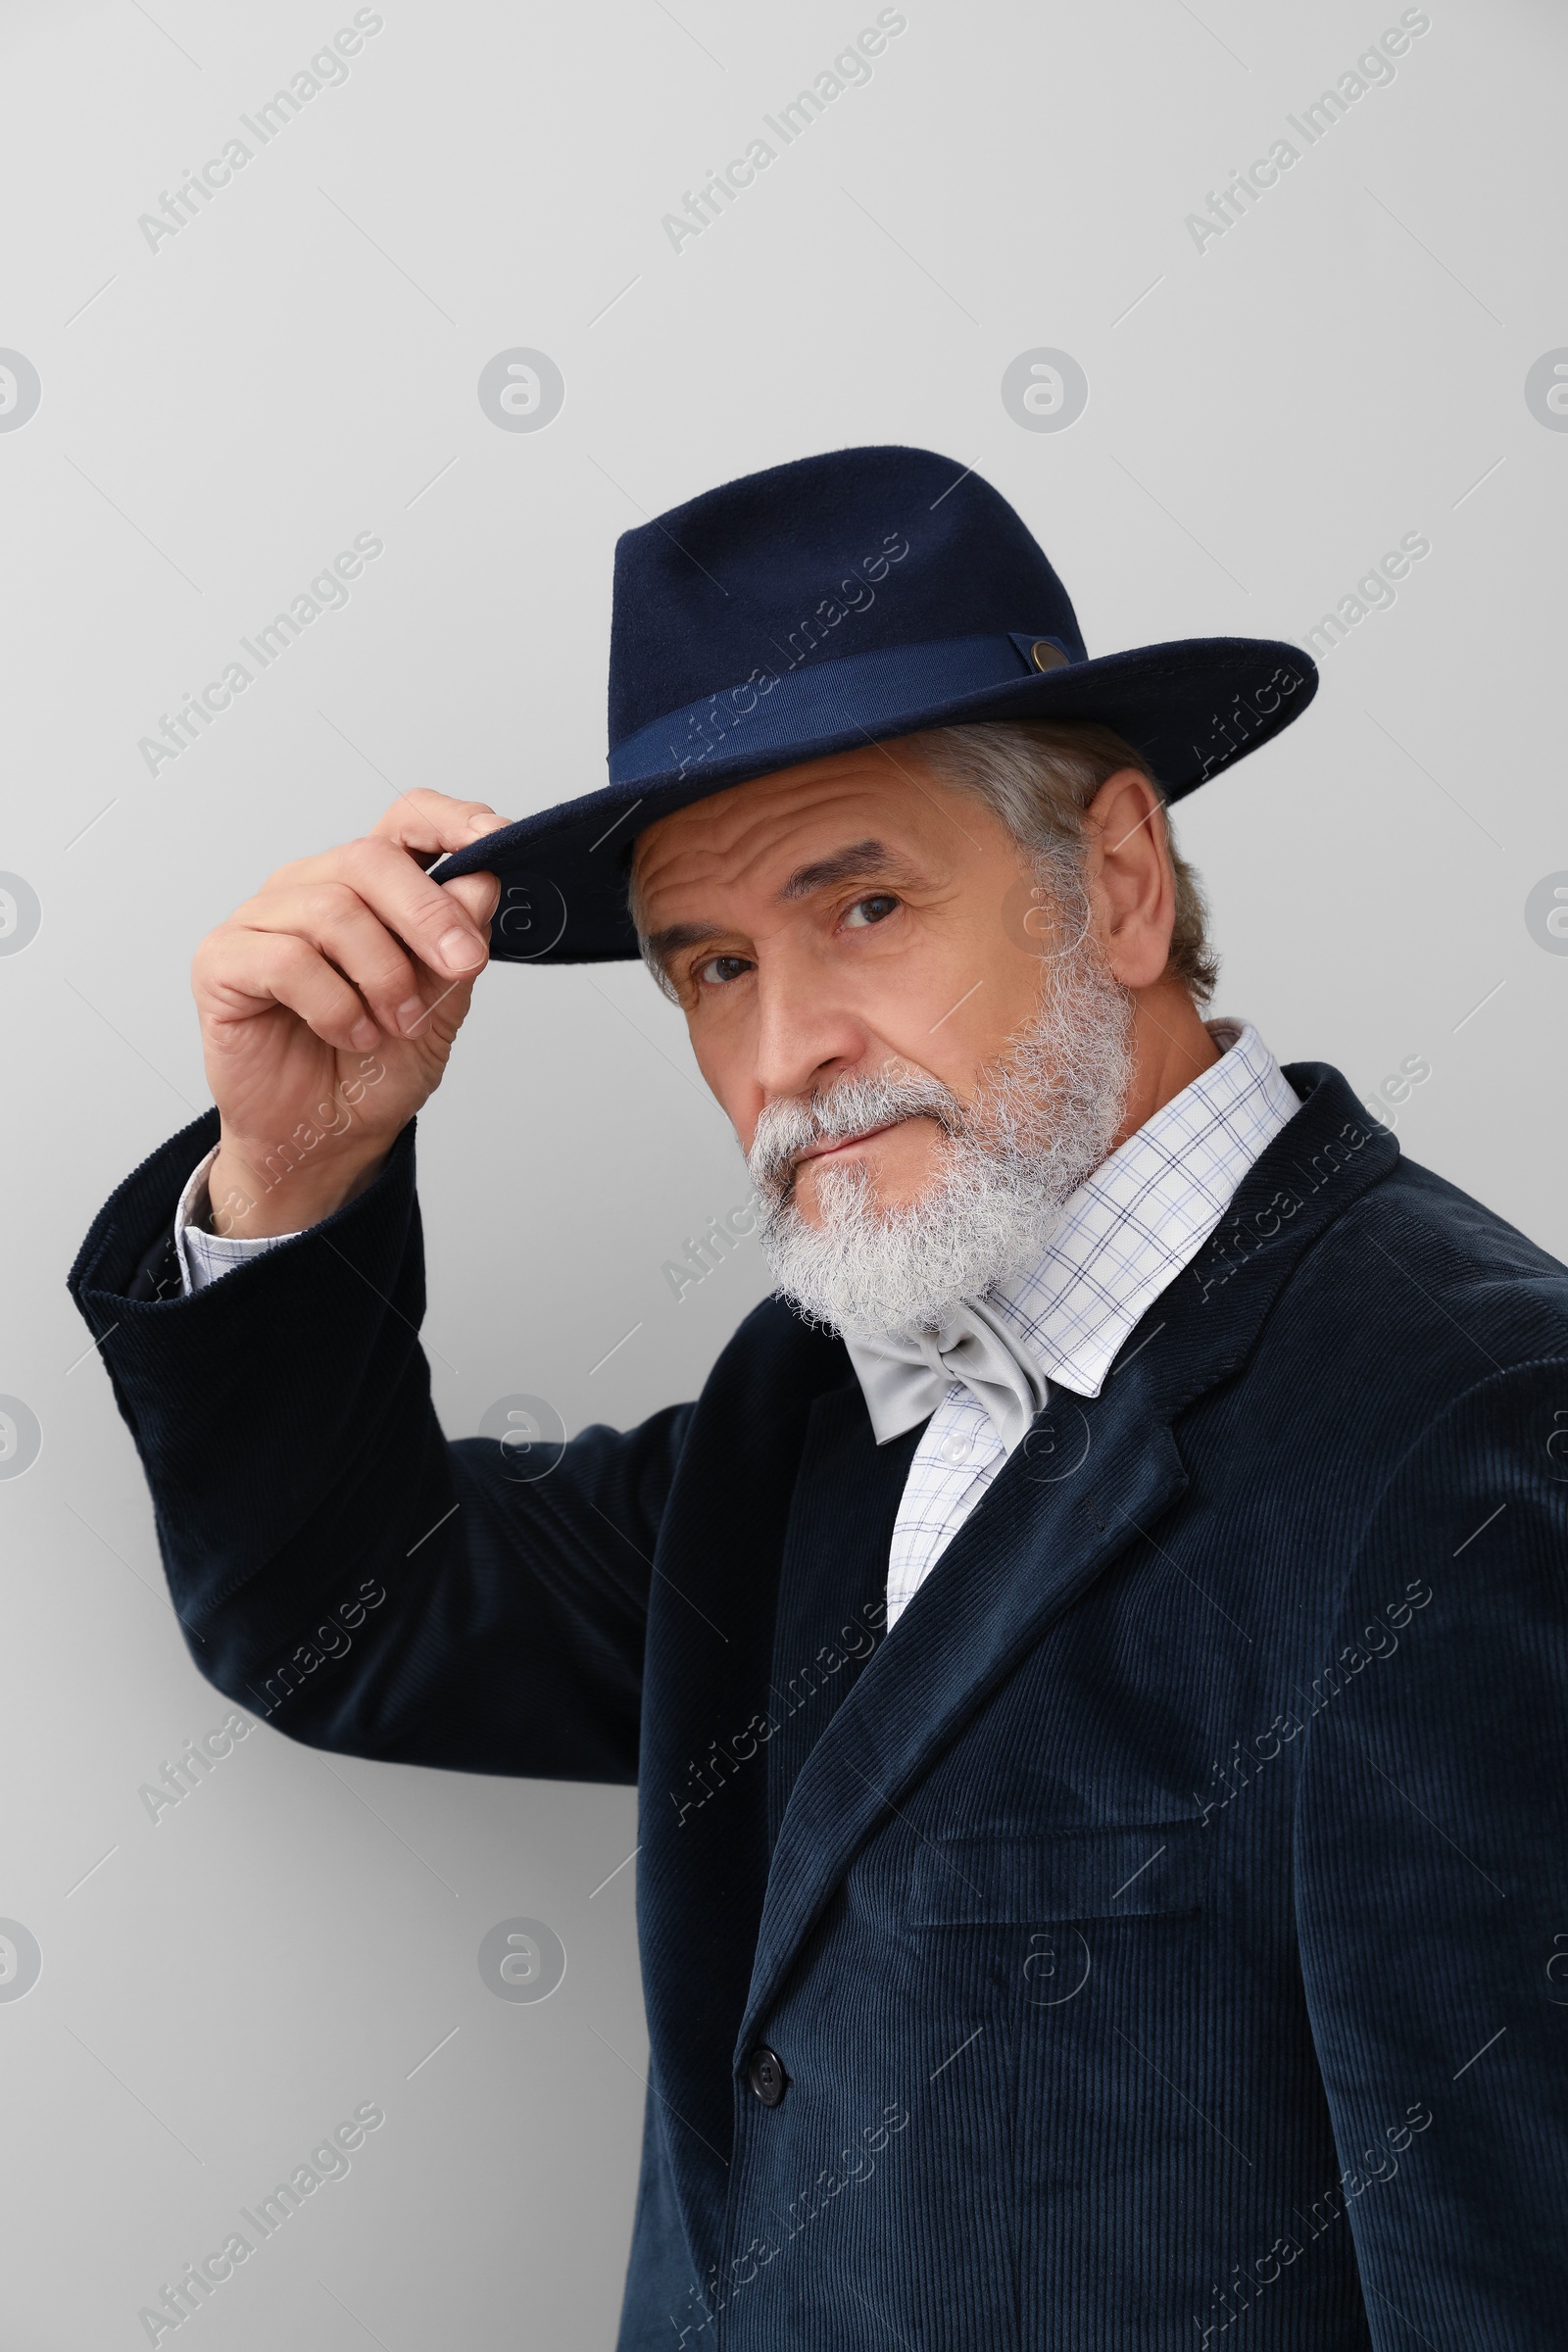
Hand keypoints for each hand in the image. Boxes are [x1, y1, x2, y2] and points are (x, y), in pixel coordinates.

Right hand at [192, 790, 510, 1237]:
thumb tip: (480, 882)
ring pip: (332, 910)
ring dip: (382, 975)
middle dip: (427, 914)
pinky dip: (334, 1004)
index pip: (405, 820)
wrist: (326, 1139)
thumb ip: (458, 945)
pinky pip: (286, 959)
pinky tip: (350, 1034)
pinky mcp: (223, 961)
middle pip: (369, 858)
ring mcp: (262, 920)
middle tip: (461, 966)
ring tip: (394, 1025)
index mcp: (369, 888)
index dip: (450, 820)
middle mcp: (311, 888)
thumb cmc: (374, 1068)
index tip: (495, 839)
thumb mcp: (440, 1006)